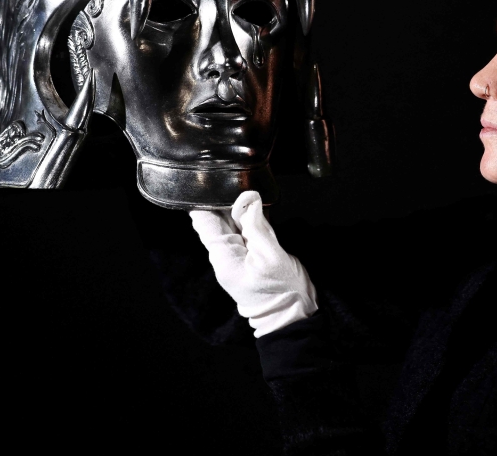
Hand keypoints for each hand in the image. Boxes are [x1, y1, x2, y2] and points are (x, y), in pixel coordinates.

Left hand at [190, 191, 317, 336]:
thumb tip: (249, 198)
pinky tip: (256, 208)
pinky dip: (248, 219)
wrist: (292, 318)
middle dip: (224, 199)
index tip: (212, 178)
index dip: (204, 199)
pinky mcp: (248, 256)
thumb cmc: (282, 292)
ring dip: (238, 208)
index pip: (203, 221)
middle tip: (236, 178)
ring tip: (247, 189)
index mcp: (223, 257)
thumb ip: (257, 225)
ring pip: (230, 223)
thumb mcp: (271, 255)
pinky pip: (243, 231)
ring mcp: (235, 256)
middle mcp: (224, 255)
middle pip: (216, 219)